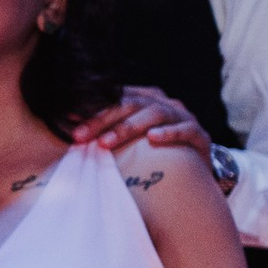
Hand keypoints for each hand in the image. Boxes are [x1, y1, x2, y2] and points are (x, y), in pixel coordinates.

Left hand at [69, 85, 211, 160]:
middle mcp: (164, 104)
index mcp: (145, 99)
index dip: (91, 110)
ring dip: (128, 127)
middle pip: (131, 104)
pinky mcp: (200, 135)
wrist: (195, 170)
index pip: (115, 98)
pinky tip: (152, 138)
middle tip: (80, 136)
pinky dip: (168, 132)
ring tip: (106, 142)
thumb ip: (107, 133)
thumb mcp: (129, 141)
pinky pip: (184, 129)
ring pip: (155, 113)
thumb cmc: (155, 155)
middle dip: (103, 120)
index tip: (67, 122)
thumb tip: (70, 130)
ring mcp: (183, 117)